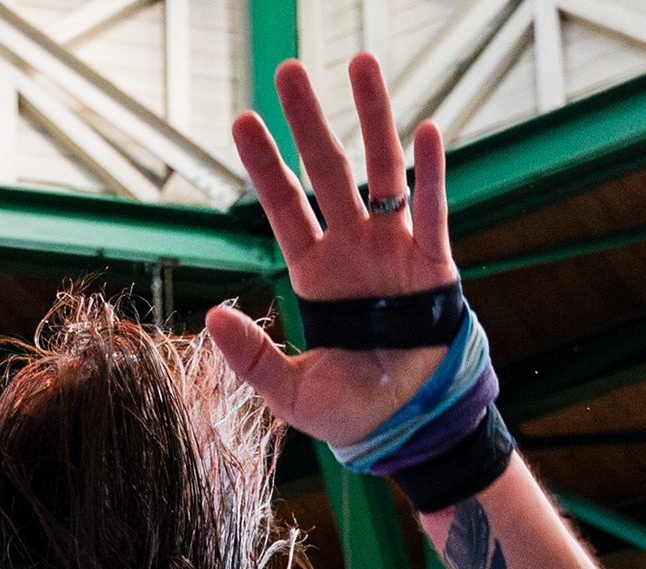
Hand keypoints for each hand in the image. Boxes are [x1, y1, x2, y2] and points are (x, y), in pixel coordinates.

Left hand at [207, 54, 459, 447]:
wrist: (411, 429)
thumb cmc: (353, 413)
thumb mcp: (291, 392)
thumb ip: (252, 357)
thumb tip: (210, 316)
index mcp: (314, 275)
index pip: (282, 206)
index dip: (263, 164)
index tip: (243, 120)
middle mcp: (352, 250)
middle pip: (327, 171)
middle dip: (308, 122)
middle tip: (288, 71)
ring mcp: (394, 250)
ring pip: (382, 171)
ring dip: (373, 118)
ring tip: (361, 62)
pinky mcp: (435, 265)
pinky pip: (434, 210)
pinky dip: (431, 173)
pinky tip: (425, 131)